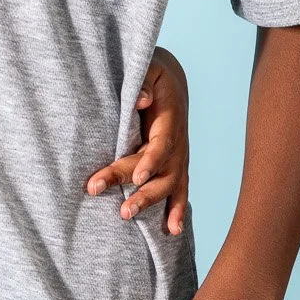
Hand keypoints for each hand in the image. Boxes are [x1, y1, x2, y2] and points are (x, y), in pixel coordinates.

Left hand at [86, 47, 189, 231]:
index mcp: (170, 120)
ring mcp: (178, 158)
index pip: (161, 145)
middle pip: (162, 173)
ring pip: (169, 186)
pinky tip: (172, 231)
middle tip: (121, 210)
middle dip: (142, 192)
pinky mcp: (175, 167)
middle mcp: (177, 144)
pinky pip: (179, 191)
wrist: (170, 82)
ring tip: (128, 217)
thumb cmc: (153, 75)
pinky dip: (177, 211)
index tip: (137, 177)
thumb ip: (143, 82)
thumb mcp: (149, 69)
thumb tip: (141, 99)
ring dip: (152, 204)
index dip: (151, 162)